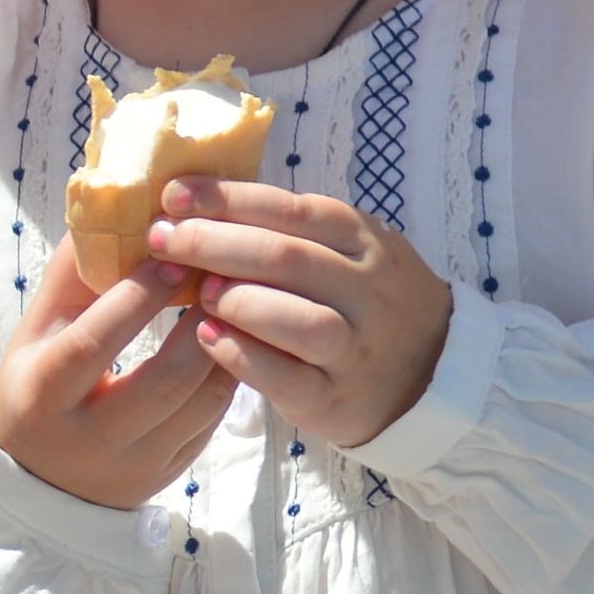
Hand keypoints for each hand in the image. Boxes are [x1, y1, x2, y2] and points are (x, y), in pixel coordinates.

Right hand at [0, 240, 236, 507]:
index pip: (93, 345)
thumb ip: (75, 273)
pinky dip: (231, 374)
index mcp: (44, 394)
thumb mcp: (40, 329)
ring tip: (241, 299)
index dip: (136, 301)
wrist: (37, 474)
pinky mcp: (168, 475)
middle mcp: (89, 439)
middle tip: (227, 275)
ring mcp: (134, 464)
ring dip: (228, 346)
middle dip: (201, 325)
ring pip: (201, 405)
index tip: (173, 258)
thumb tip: (115, 202)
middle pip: (163, 383)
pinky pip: (213, 421)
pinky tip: (240, 336)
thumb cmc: (41, 379)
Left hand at [150, 179, 454, 448]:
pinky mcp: (334, 398)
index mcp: (366, 241)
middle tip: (163, 240)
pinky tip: (207, 338)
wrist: (430, 373)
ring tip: (196, 293)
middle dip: (215, 243)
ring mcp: (355, 347)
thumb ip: (293, 232)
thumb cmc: (366, 302)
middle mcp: (368, 290)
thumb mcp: (351, 252)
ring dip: (238, 301)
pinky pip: (286, 378)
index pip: (293, 210)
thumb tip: (201, 204)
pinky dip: (241, 355)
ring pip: (298, 319)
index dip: (229, 200)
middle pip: (288, 258)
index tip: (173, 195)